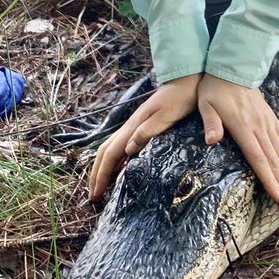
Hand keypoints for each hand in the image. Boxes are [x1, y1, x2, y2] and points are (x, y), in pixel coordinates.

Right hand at [88, 73, 200, 200]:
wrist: (184, 82)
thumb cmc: (179, 100)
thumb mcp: (166, 116)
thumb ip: (147, 131)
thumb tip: (127, 150)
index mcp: (133, 126)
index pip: (111, 153)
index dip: (102, 174)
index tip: (96, 194)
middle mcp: (129, 127)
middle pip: (104, 152)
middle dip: (96, 174)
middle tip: (93, 196)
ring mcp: (133, 126)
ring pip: (109, 149)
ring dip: (102, 168)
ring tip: (100, 186)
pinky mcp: (139, 127)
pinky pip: (119, 147)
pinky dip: (113, 161)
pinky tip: (118, 169)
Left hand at [196, 75, 278, 209]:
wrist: (233, 67)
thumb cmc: (215, 88)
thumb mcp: (206, 104)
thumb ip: (211, 123)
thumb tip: (211, 140)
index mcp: (244, 128)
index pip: (259, 159)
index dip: (270, 180)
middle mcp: (260, 128)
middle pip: (276, 162)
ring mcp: (268, 123)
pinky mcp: (271, 119)